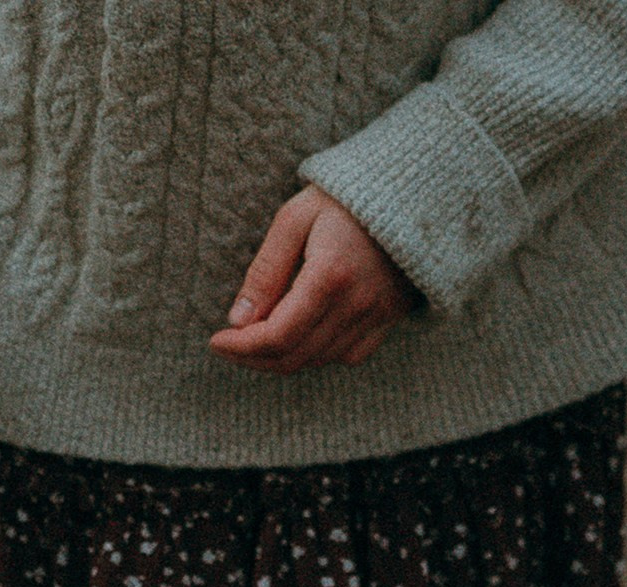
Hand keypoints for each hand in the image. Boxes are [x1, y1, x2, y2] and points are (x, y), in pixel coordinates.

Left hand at [209, 185, 417, 374]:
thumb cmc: (344, 197)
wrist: (410, 188)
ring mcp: (378, 314)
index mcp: (330, 276)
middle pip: (295, 356)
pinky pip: (349, 355)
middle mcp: (357, 303)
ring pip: (319, 360)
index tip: (216, 341)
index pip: (278, 336)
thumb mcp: (293, 220)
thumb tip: (237, 320)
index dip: (241, 348)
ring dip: (281, 358)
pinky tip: (300, 335)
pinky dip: (317, 354)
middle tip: (228, 346)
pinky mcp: (391, 317)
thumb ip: (264, 272)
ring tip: (255, 340)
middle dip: (253, 358)